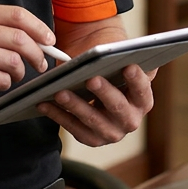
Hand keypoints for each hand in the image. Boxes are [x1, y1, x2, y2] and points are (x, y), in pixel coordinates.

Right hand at [0, 3, 54, 106]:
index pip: (17, 15)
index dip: (39, 28)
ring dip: (20, 72)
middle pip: (20, 39)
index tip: (49, 40)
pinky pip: (1, 80)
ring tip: (13, 75)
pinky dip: (5, 84)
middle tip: (40, 63)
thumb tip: (38, 39)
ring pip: (13, 61)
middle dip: (37, 53)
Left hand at [36, 64, 155, 146]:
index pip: (142, 90)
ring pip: (93, 120)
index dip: (137, 79)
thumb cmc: (109, 69)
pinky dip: (58, 115)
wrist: (96, 84)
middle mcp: (130, 120)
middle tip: (91, 79)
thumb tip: (112, 49)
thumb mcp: (117, 61)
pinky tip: (45, 103)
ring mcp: (111, 132)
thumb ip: (120, 56)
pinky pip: (74, 129)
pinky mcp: (92, 139)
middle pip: (118, 108)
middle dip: (104, 93)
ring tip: (60, 92)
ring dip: (75, 106)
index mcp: (142, 100)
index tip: (128, 65)